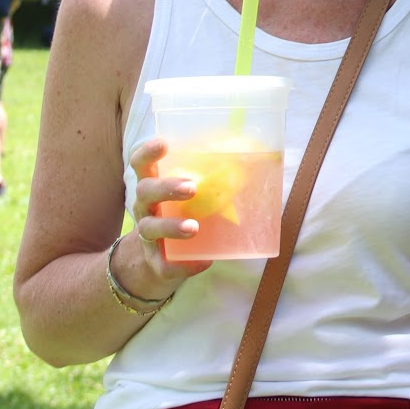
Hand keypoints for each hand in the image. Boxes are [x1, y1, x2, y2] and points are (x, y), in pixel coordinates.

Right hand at [125, 137, 213, 294]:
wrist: (161, 256)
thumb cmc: (185, 212)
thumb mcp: (196, 191)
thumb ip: (219, 174)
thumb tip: (268, 155)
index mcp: (154, 184)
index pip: (141, 163)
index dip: (148, 152)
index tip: (163, 143)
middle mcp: (145, 206)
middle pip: (145, 191)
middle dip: (166, 188)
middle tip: (192, 187)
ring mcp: (147, 234)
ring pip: (150, 228)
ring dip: (172, 227)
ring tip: (194, 228)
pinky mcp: (155, 261)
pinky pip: (164, 265)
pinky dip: (183, 265)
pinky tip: (203, 262)